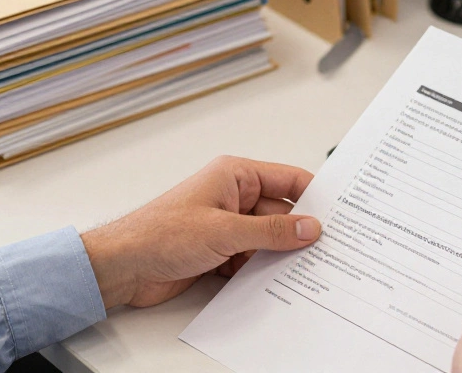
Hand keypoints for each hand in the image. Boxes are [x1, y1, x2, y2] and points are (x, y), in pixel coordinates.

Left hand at [80, 155, 320, 308]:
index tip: (339, 215)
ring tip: (301, 272)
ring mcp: (226, 226)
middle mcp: (233, 197)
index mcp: (235, 176)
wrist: (122, 267)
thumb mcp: (224, 231)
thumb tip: (308, 228)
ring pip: (267, 241)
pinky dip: (259, 272)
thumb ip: (271, 232)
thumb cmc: (159, 233)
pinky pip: (251, 260)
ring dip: (277, 257)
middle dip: (298, 235)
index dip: (314, 196)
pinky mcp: (218, 252)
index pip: (288, 179)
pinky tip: (270, 284)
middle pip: (281, 215)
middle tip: (325, 252)